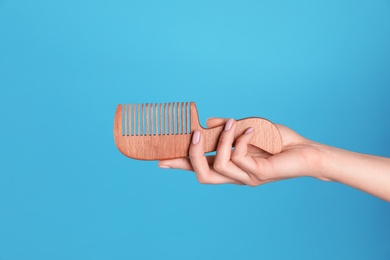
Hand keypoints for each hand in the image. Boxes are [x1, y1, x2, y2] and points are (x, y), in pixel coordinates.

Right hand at [158, 118, 325, 184]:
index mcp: (230, 165)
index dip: (181, 164)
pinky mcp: (258, 175)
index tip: (160, 160)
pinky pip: (240, 157)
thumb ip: (227, 129)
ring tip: (230, 123)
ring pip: (219, 166)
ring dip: (221, 141)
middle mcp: (235, 175)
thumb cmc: (278, 141)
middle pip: (202, 176)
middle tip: (193, 136)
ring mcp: (246, 178)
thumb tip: (209, 122)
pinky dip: (242, 139)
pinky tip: (254, 130)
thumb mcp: (247, 129)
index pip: (200, 167)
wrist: (305, 151)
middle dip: (191, 157)